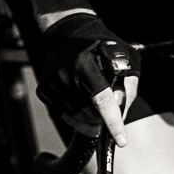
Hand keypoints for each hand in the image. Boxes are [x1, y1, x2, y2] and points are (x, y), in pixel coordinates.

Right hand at [36, 12, 139, 146]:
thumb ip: (129, 85)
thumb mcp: (125, 58)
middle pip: (90, 114)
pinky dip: (78, 116)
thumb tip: (121, 112)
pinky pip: (65, 115)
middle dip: (104, 118)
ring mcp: (52, 84)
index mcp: (85, 64)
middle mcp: (65, 75)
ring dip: (92, 119)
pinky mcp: (44, 91)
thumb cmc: (100, 44)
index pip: (101, 101)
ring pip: (78, 119)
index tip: (121, 140)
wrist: (67, 33)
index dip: (113, 123)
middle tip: (110, 108)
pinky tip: (83, 102)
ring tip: (96, 104)